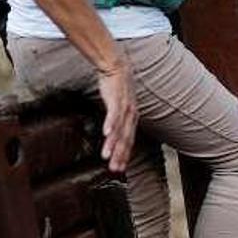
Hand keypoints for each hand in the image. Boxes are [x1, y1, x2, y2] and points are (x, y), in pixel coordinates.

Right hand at [98, 57, 137, 171]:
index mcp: (131, 119)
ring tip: (106, 157)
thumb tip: (112, 131)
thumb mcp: (120, 106)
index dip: (124, 156)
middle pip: (125, 140)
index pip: (129, 141)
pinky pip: (113, 114)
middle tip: (114, 169)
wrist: (117, 67)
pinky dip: (110, 124)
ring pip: (119, 130)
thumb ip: (118, 119)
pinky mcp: (116, 100)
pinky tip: (106, 134)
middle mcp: (130, 116)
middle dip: (119, 156)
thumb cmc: (116, 87)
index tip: (120, 169)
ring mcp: (124, 108)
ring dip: (113, 144)